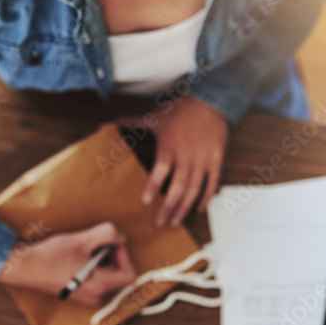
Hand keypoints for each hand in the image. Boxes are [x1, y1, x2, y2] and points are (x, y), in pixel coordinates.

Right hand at [0, 221, 137, 305]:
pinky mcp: (77, 292)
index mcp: (99, 286)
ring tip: (82, 249)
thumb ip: (108, 234)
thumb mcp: (83, 240)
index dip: (124, 256)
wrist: (24, 268)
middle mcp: (95, 296)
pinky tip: (75, 256)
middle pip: (118, 275)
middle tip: (94, 243)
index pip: (129, 275)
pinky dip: (90, 265)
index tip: (109, 244)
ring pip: (106, 275)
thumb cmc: (52, 256)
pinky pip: (94, 278)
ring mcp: (85, 296)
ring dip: (100, 258)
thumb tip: (120, 238)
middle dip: (111, 255)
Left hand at [124, 96, 228, 227]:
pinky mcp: (216, 161)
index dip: (153, 185)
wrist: (211, 102)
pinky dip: (205, 198)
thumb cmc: (181, 111)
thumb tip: (109, 123)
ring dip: (184, 208)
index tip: (145, 201)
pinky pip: (211, 184)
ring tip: (174, 222)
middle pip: (178, 186)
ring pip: (194, 190)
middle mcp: (187, 154)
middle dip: (168, 207)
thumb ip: (132, 123)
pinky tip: (197, 209)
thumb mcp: (155, 117)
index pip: (161, 169)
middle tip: (159, 222)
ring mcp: (203, 159)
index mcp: (170, 145)